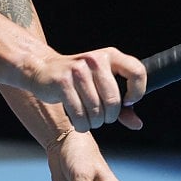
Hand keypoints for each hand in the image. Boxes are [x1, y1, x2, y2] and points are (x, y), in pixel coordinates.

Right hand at [27, 47, 145, 131]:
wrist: (43, 69)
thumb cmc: (78, 80)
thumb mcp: (102, 85)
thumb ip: (122, 105)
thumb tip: (137, 125)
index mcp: (110, 55)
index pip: (137, 71)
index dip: (137, 92)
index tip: (128, 102)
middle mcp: (95, 59)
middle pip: (114, 99)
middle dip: (110, 116)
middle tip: (102, 118)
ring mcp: (78, 69)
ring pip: (96, 110)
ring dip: (94, 123)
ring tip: (89, 120)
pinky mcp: (63, 81)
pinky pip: (79, 114)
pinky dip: (81, 124)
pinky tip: (79, 122)